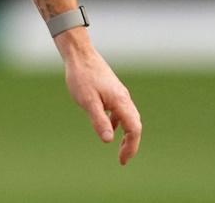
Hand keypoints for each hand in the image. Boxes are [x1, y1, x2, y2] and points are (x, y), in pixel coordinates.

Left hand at [57, 34, 141, 164]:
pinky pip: (121, 111)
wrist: (79, 54)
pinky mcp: (112, 91)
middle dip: (131, 143)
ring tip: (119, 146)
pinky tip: (109, 126)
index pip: (134, 129)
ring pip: (129, 118)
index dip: (131, 146)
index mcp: (121, 102)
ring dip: (126, 134)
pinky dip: (118, 122)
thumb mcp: (87, 101)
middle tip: (122, 158)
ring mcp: (119, 94)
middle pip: (135, 125)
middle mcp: (124, 98)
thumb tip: (108, 140)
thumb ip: (99, 120)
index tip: (122, 160)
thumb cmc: (81, 76)